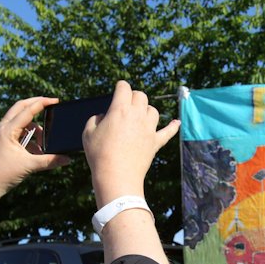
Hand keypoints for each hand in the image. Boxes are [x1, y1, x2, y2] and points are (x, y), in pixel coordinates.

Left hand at [0, 96, 70, 204]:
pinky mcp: (1, 140)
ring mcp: (0, 133)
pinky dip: (27, 135)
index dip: (42, 103)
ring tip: (42, 142)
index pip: (27, 110)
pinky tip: (35, 149)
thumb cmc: (4, 175)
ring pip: (19, 119)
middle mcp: (2, 128)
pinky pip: (16, 130)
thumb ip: (50, 161)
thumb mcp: (29, 166)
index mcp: (7, 130)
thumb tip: (67, 159)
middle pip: (20, 107)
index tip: (55, 100)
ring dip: (33, 126)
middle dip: (36, 104)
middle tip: (50, 104)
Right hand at [83, 81, 179, 205]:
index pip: (124, 87)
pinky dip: (173, 126)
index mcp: (120, 109)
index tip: (118, 90)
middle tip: (126, 104)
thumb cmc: (100, 155)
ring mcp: (149, 129)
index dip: (120, 87)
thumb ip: (95, 119)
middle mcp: (137, 115)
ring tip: (139, 116)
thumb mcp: (88, 133)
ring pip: (153, 110)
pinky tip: (177, 122)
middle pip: (141, 96)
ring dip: (146, 110)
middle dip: (133, 97)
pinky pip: (169, 131)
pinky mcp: (156, 142)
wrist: (117, 176)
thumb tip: (103, 117)